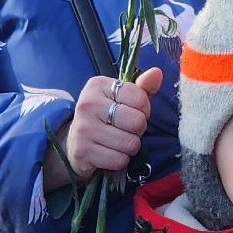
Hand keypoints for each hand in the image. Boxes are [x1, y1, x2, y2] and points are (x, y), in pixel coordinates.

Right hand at [43, 68, 162, 191]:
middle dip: (138, 129)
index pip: (140, 98)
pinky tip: (110, 152)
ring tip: (118, 141)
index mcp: (98, 85)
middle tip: (126, 128)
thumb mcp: (122, 97)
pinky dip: (120, 159)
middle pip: (137, 122)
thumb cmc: (105, 116)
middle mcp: (88, 104)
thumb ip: (142, 86)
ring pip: (130, 143)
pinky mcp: (82, 152)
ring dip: (130, 146)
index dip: (144, 108)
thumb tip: (157, 72)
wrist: (75, 141)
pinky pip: (119, 160)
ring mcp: (83, 128)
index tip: (133, 111)